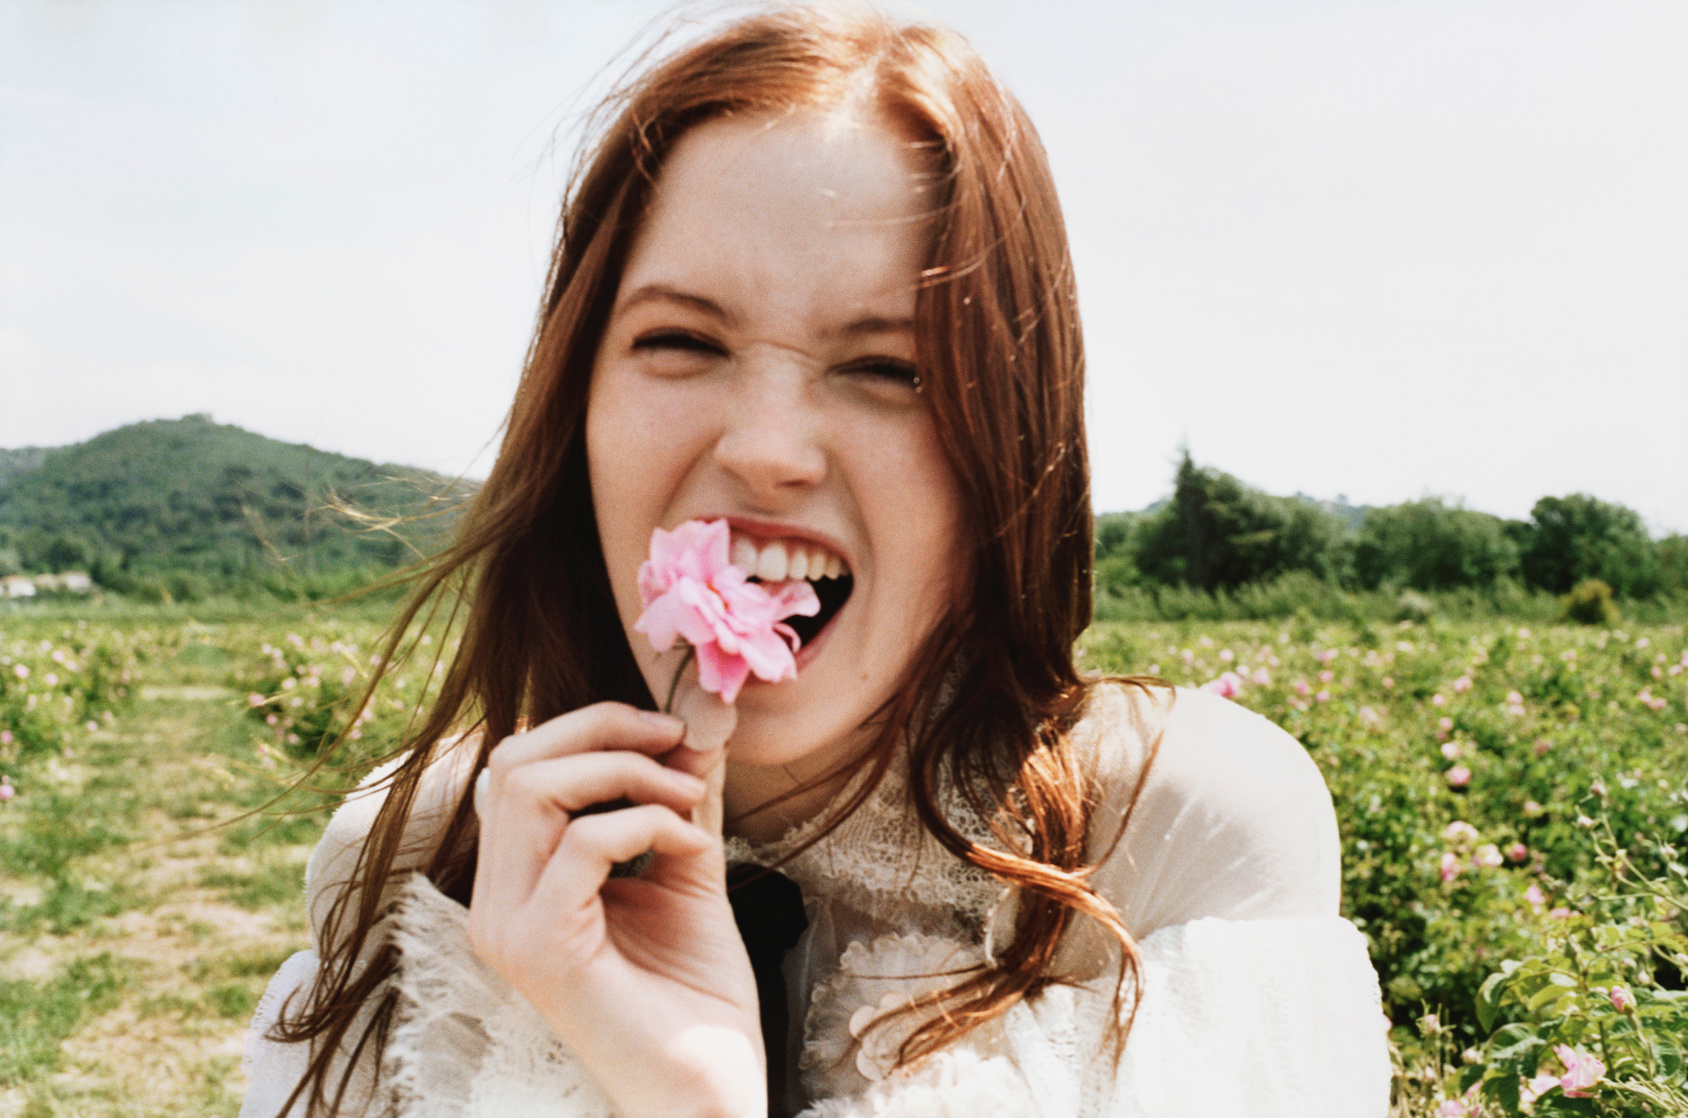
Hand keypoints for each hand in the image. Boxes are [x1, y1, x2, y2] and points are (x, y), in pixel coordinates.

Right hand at [468, 698, 762, 1117]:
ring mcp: (509, 928)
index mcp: (517, 884)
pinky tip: (691, 848)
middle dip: (605, 730)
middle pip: (514, 761)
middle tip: (680, 745)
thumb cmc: (697, 996)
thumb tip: (698, 725)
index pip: (518, 765)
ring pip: (532, 787)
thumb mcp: (688, 871)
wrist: (709, 1089)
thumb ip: (679, 801)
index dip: (594, 728)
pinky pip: (582, 842)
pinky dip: (646, 823)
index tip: (672, 734)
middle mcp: (496, 904)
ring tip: (688, 801)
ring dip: (627, 771)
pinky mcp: (542, 950)